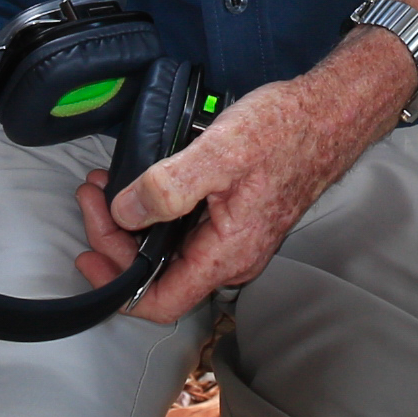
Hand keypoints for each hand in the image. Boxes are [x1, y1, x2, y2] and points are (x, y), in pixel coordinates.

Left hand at [86, 32, 414, 325]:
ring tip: (106, 188)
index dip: (117, 287)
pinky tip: (141, 184)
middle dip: (115, 242)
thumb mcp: (221, 152)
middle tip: (92, 199)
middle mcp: (230, 257)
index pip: (160, 302)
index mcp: (225, 254)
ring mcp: (234, 239)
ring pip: (170, 252)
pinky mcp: (235, 219)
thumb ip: (169, 186)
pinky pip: (185, 232)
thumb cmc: (285, 130)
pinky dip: (155, 213)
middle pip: (158, 276)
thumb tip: (126, 212)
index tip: (88, 256)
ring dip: (132, 225)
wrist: (329, 114)